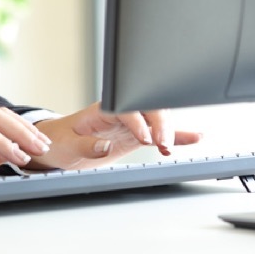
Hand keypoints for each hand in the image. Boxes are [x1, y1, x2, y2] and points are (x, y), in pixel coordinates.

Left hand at [26, 102, 202, 170]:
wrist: (59, 143)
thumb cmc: (59, 140)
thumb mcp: (66, 145)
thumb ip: (85, 145)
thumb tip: (104, 145)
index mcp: (101, 109)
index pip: (125, 108)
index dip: (136, 121)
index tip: (144, 137)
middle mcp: (119, 112)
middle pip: (146, 108)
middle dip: (159, 122)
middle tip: (163, 143)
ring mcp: (130, 123)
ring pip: (157, 119)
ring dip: (169, 129)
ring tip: (172, 146)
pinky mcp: (136, 136)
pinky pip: (158, 134)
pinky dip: (177, 135)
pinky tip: (194, 137)